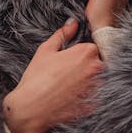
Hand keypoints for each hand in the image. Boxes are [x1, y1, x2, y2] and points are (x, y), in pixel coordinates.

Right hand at [2, 18, 102, 132]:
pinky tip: (73, 100)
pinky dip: (88, 98)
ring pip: (100, 81)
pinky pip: (97, 98)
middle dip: (87, 68)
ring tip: (70, 89)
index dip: (80, 55)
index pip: (92, 48)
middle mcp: (97, 69)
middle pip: (99, 64)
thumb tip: (73, 23)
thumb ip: (63, 34)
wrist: (31, 109)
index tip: (70, 63)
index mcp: (86, 52)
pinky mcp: (96, 105)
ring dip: (90, 83)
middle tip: (69, 76)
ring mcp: (98, 88)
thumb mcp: (46, 50)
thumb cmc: (36, 79)